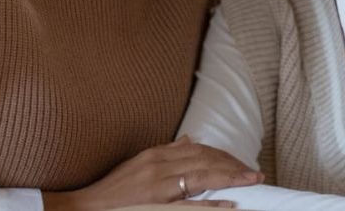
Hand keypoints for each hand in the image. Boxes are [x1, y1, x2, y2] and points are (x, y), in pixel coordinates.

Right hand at [42, 136, 262, 210]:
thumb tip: (189, 140)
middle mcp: (159, 164)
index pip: (198, 149)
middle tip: (254, 172)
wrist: (91, 205)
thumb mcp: (141, 162)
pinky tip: (230, 203)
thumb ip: (166, 151)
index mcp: (157, 153)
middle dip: (232, 164)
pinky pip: (188, 201)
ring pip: (201, 174)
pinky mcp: (156, 203)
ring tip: (251, 180)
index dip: (223, 154)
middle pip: (204, 159)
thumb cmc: (116, 186)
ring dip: (229, 177)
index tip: (241, 162)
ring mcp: (158, 184)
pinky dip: (211, 202)